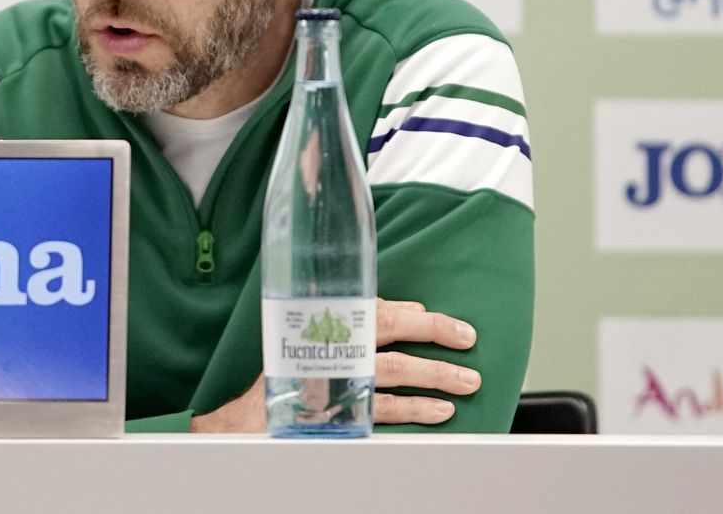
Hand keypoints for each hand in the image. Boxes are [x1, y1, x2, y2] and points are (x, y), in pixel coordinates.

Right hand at [190, 298, 478, 432]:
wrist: (254, 415)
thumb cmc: (295, 367)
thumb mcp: (325, 329)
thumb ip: (367, 315)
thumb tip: (413, 309)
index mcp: (332, 323)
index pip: (383, 312)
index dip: (422, 318)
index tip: (453, 326)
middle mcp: (335, 349)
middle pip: (392, 339)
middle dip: (435, 340)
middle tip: (468, 344)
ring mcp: (339, 382)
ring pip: (395, 375)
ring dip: (435, 379)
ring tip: (465, 383)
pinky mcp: (341, 412)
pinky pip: (385, 411)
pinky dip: (415, 410)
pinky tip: (439, 412)